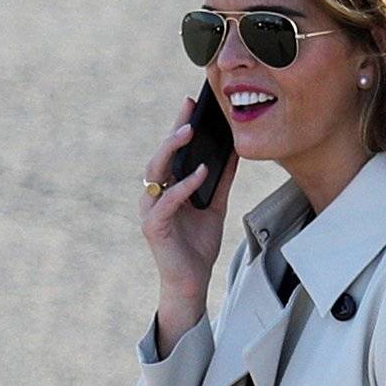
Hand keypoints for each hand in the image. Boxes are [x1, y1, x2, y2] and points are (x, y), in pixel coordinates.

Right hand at [139, 96, 239, 302]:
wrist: (192, 282)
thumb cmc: (198, 245)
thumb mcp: (215, 205)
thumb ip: (221, 179)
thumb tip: (235, 150)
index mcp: (166, 187)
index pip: (171, 151)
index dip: (179, 126)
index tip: (190, 103)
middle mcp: (153, 194)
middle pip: (161, 155)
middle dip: (174, 130)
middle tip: (189, 111)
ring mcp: (150, 209)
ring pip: (155, 171)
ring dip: (172, 150)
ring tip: (190, 132)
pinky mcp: (153, 226)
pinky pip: (167, 199)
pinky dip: (184, 185)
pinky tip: (201, 172)